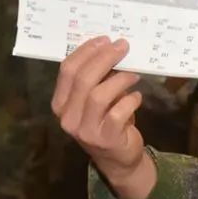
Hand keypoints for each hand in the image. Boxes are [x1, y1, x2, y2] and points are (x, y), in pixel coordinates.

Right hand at [52, 37, 154, 198]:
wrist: (118, 158)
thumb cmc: (108, 121)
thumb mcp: (98, 98)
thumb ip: (98, 78)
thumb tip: (112, 47)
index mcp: (61, 103)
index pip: (67, 70)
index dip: (86, 51)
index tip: (105, 40)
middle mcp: (67, 117)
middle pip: (82, 79)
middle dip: (104, 58)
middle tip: (123, 47)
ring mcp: (84, 130)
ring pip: (98, 95)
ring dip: (119, 79)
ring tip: (133, 74)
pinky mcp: (104, 139)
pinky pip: (117, 113)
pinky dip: (130, 101)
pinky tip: (137, 97)